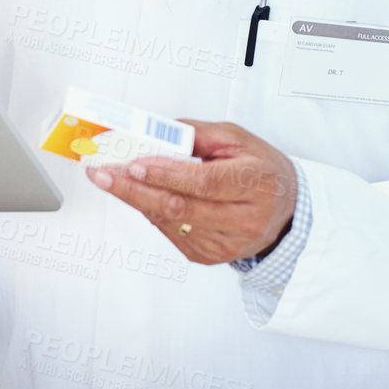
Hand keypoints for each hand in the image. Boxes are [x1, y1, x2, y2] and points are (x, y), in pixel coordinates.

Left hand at [86, 121, 297, 264]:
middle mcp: (244, 218)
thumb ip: (197, 134)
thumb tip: (156, 132)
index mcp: (257, 183)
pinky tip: (142, 196)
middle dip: (134, 189)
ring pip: (170, 222)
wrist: (285, 211)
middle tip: (103, 173)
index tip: (133, 163)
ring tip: (111, 179)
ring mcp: (226, 243)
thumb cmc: (261, 171)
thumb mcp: (238, 139)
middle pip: (179, 207)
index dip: (165, 174)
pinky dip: (152, 211)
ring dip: (136, 200)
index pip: (204, 182)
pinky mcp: (211, 256)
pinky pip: (171, 233)